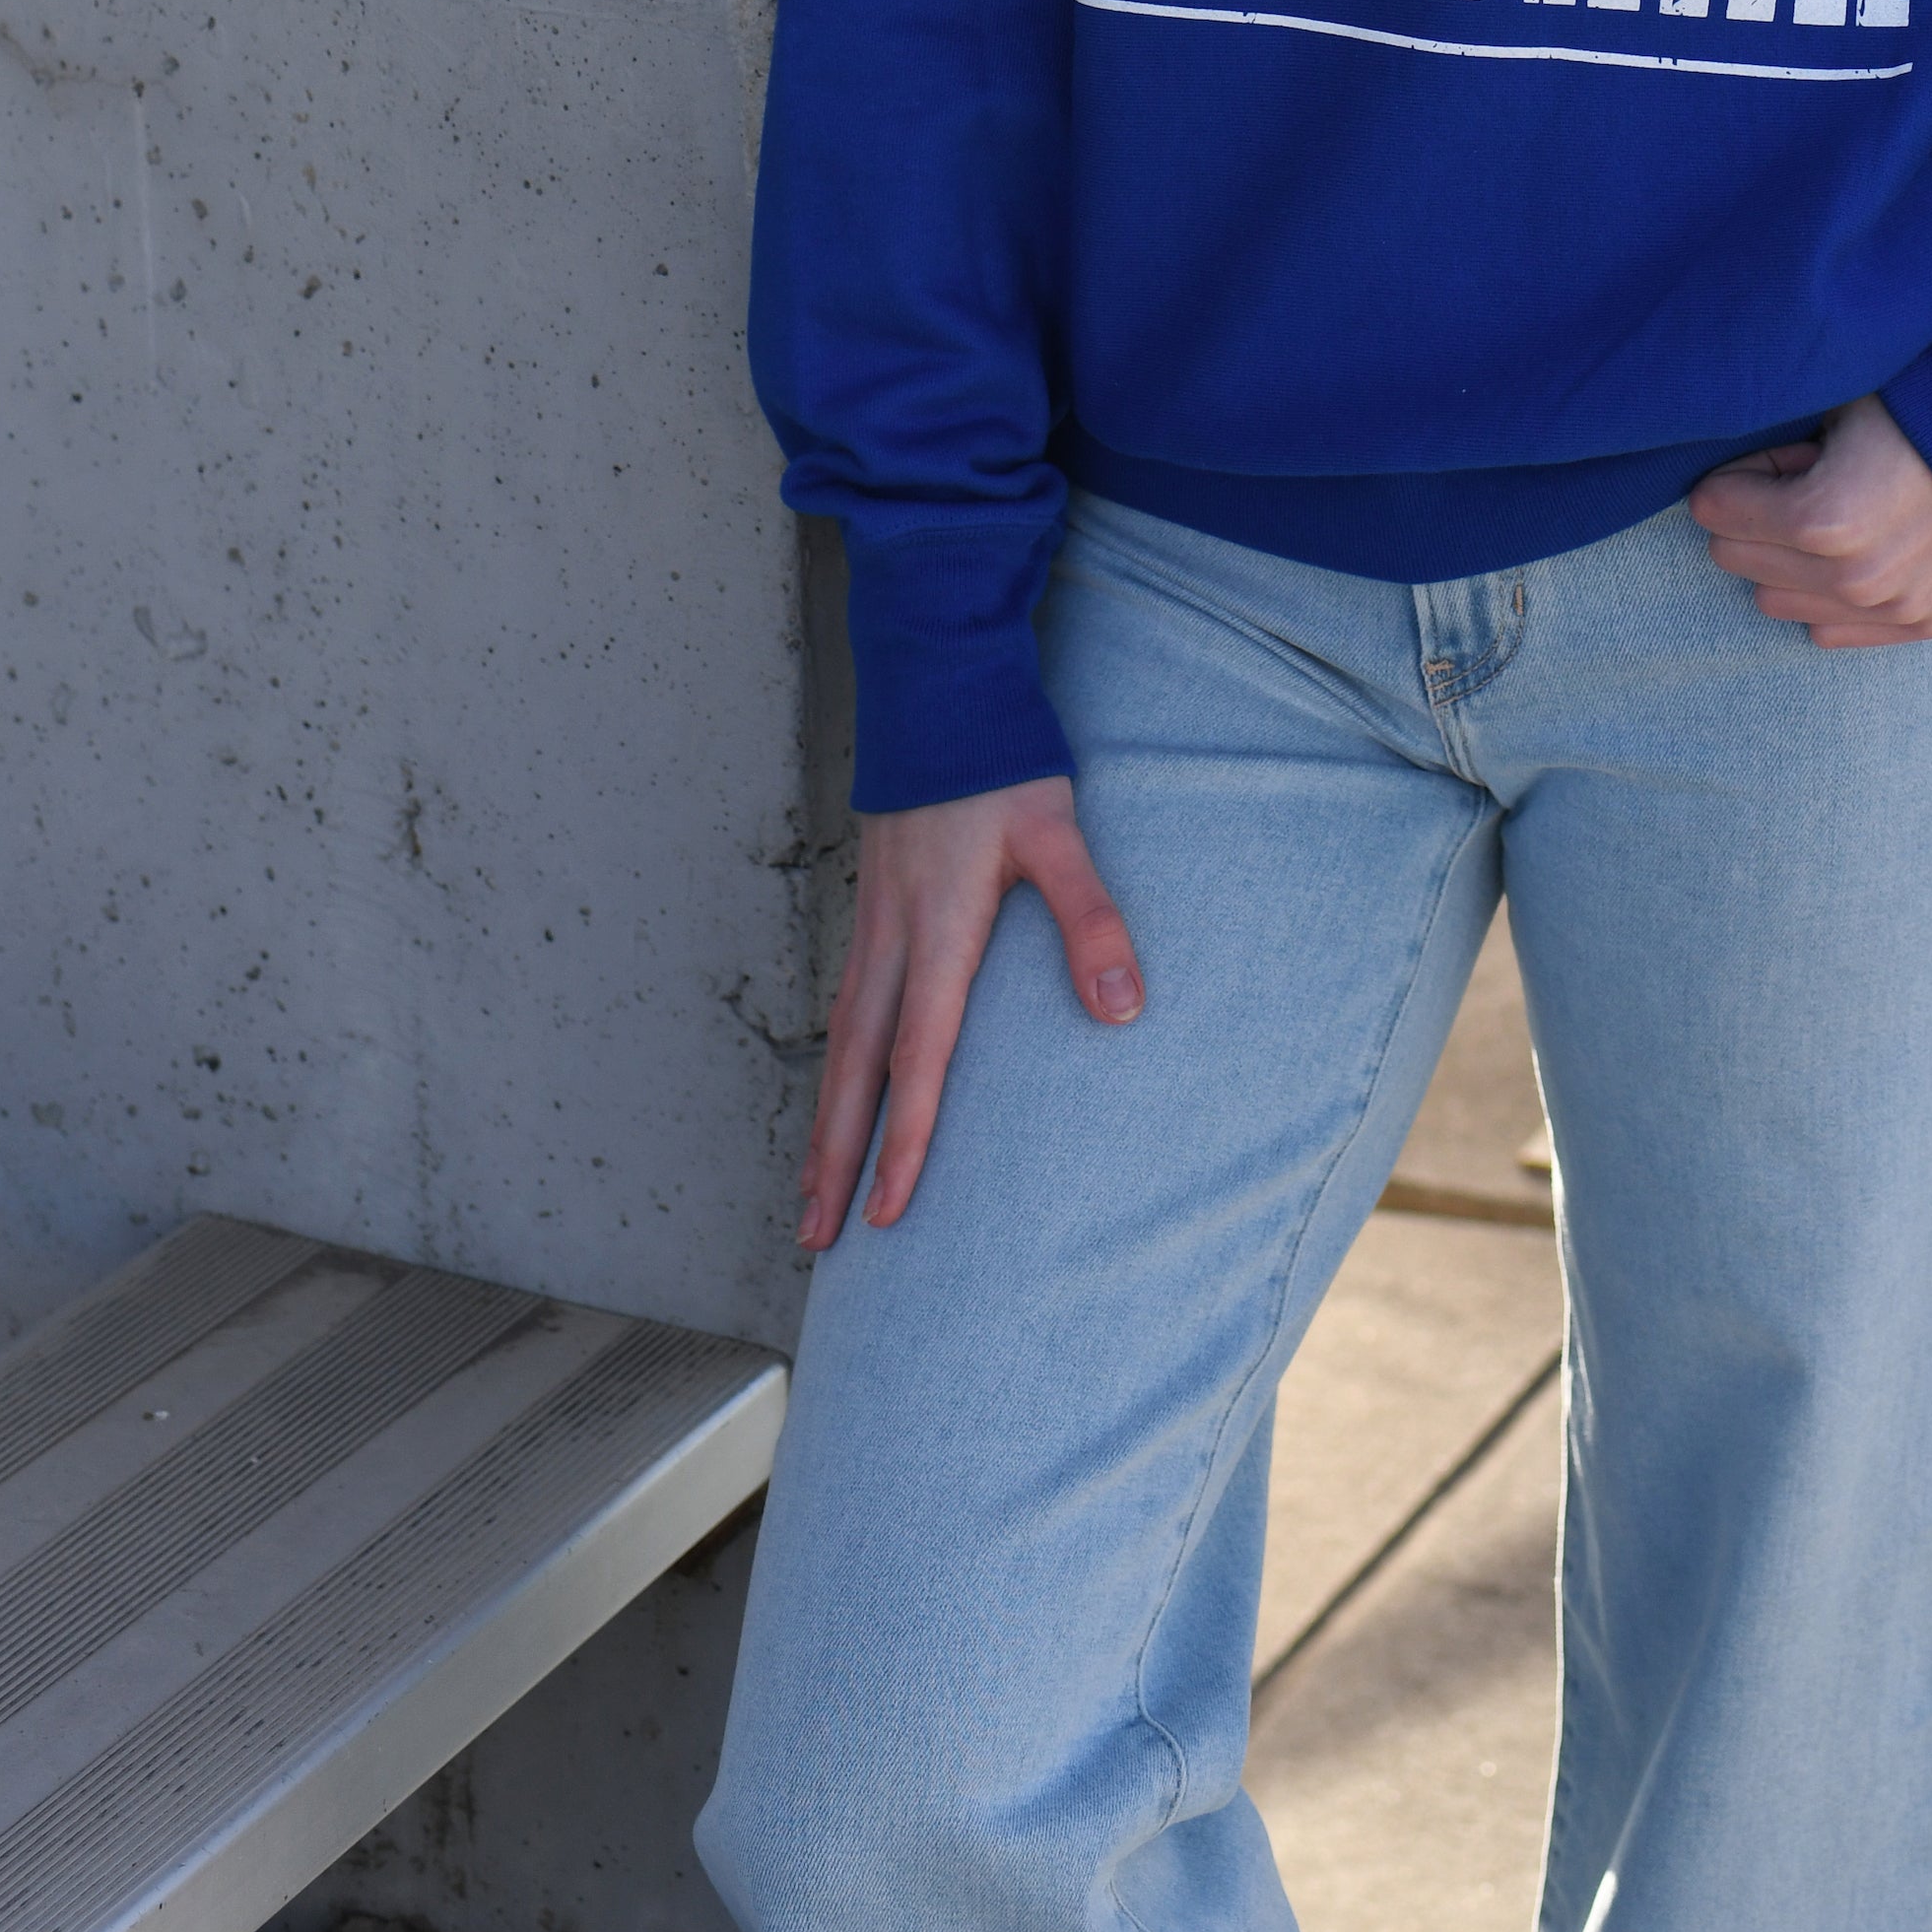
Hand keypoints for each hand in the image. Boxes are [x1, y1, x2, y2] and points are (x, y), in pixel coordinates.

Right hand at [801, 772, 1140, 1248]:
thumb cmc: (999, 765)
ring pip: (837, 1047)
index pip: (918, 1056)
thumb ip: (1090, 918)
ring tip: (809, 1198)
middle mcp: (890, 939)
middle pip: (854, 1071)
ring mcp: (870, 926)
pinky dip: (831, 1072)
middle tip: (817, 1241)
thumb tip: (1122, 1010)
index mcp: (936, 930)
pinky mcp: (869, 912)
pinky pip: (840, 1012)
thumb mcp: (1058, 833)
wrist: (935, 691)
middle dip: (835, 1159)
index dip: (904, 1138)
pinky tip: (833, 1099)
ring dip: (823, 1125)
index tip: (887, 1211)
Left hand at [1688, 394, 1931, 645]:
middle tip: (1797, 478)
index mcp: (1824, 519)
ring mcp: (1895, 608)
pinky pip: (1827, 631)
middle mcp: (1857, 578)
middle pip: (1737, 558)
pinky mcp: (1923, 623)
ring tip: (1831, 512)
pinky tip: (1857, 548)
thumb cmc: (1912, 399)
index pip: (1714, 510)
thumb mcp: (1830, 402)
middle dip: (1750, 516)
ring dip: (1783, 559)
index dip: (1733, 473)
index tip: (1765, 454)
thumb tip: (1710, 477)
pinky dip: (1825, 594)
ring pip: (1775, 601)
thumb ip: (1766, 440)